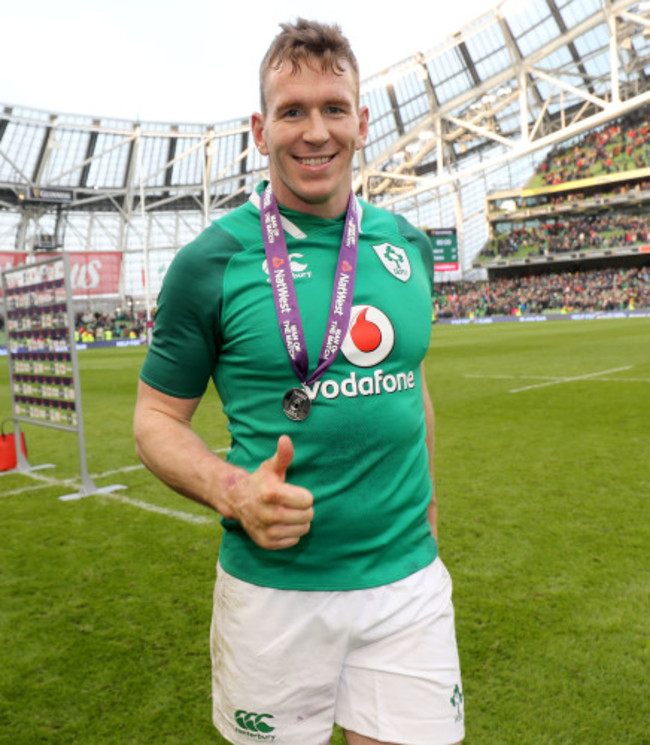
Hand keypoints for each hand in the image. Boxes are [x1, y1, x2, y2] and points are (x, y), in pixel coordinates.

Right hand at [224, 435, 313, 549]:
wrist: (237, 501)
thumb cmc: (261, 482)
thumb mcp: (271, 467)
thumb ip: (283, 455)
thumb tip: (286, 439)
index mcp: (270, 494)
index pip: (307, 500)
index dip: (304, 495)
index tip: (294, 492)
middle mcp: (267, 514)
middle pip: (307, 516)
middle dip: (304, 508)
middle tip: (292, 503)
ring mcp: (266, 531)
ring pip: (303, 529)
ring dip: (300, 521)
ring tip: (288, 512)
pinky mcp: (266, 543)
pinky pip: (294, 540)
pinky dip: (291, 532)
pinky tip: (281, 523)